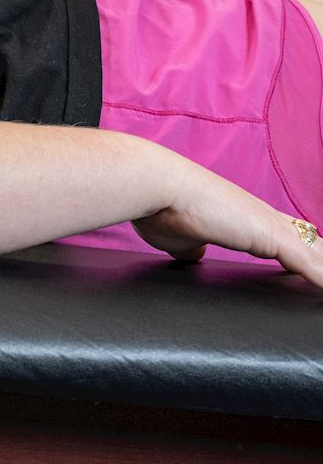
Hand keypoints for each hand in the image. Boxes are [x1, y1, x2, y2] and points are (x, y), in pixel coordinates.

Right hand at [131, 166, 322, 288]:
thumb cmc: (159, 209)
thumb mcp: (179, 239)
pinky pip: (313, 266)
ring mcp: (271, 226)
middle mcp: (263, 216)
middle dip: (319, 257)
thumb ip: (192, 249)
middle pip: (308, 239)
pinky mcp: (274, 237)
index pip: (284, 231)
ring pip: (317, 252)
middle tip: (322, 276)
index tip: (309, 263)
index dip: (299, 247)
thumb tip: (195, 257)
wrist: (156, 188)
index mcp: (243, 216)